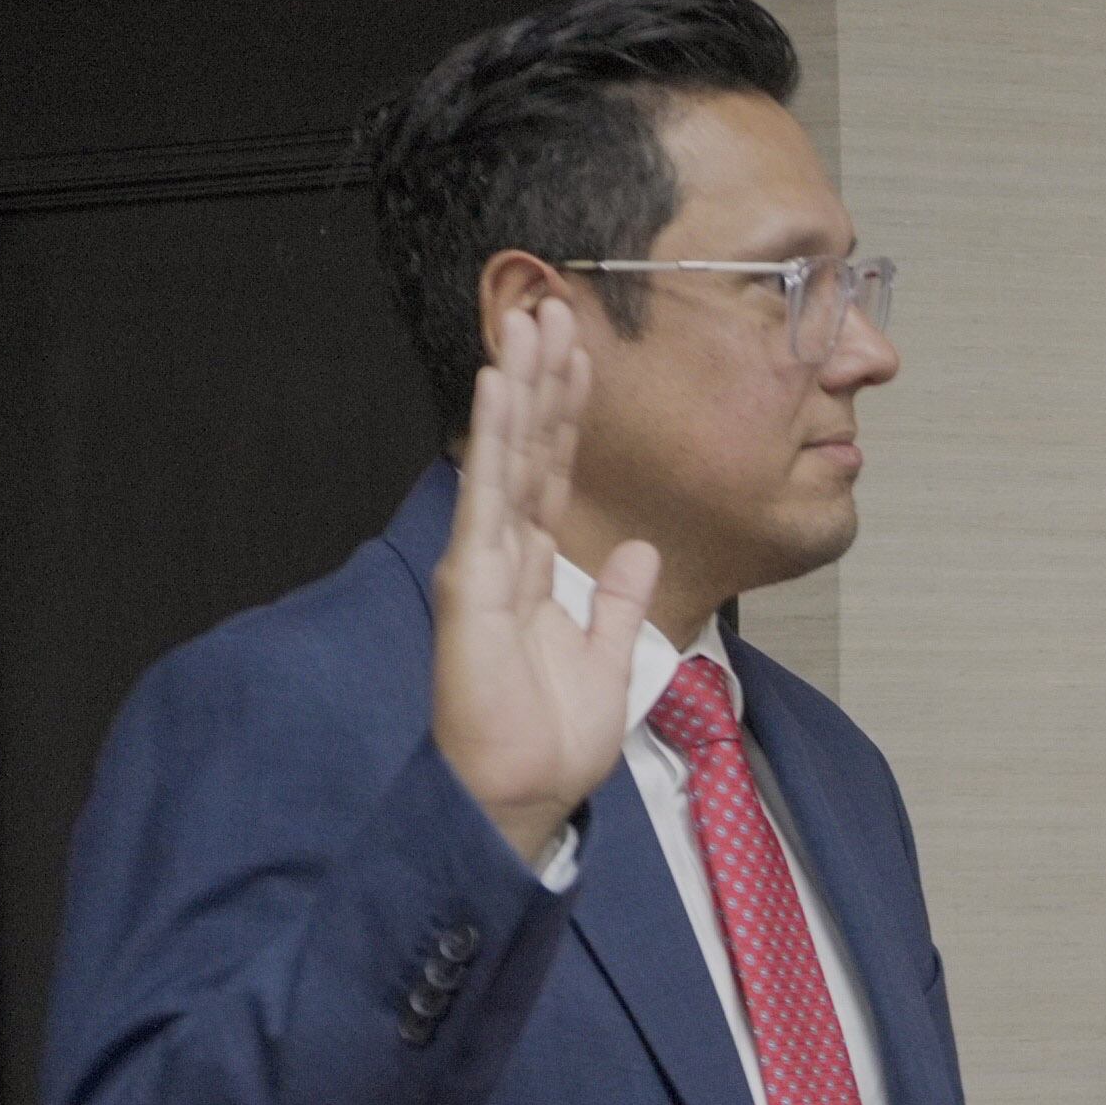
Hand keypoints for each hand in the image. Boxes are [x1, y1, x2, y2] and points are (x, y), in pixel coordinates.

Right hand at [430, 298, 656, 863]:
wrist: (521, 795)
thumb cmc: (550, 740)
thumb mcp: (608, 659)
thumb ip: (617, 600)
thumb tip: (636, 550)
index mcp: (536, 570)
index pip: (556, 474)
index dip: (569, 414)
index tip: (583, 357)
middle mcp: (504, 555)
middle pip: (527, 450)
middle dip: (542, 380)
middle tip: (553, 309)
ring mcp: (483, 562)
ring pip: (504, 457)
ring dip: (517, 387)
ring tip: (529, 322)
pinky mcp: (469, 581)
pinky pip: (485, 498)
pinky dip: (491, 439)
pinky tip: (497, 387)